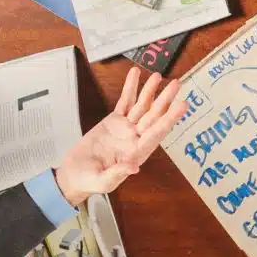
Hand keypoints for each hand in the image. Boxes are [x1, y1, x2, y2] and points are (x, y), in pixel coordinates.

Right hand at [54, 67, 188, 204]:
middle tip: (176, 84)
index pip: (157, 132)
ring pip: (141, 106)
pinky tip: (135, 75)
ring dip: (149, 90)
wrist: (74, 174)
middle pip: (153, 115)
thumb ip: (117, 174)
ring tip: (157, 76)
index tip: (182, 105)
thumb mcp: (102, 181)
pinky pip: (124, 102)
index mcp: (137, 152)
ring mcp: (126, 128)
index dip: (170, 118)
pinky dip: (130, 88)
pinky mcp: (114, 121)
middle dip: (165, 99)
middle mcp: (135, 138)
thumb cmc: (89, 181)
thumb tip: (134, 168)